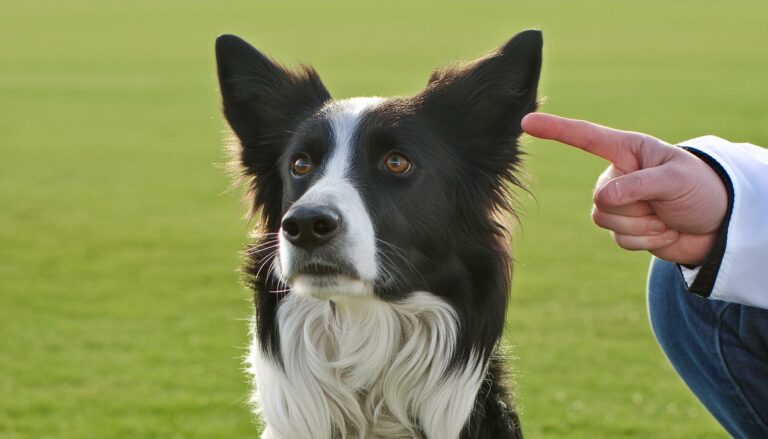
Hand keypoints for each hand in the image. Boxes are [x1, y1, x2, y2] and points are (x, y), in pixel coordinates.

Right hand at [521, 113, 727, 264]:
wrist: (717, 226)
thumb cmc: (700, 189)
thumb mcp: (674, 179)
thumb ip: (637, 185)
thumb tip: (602, 200)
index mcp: (628, 151)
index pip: (585, 138)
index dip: (555, 130)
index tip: (526, 123)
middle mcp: (617, 175)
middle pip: (599, 197)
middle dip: (633, 209)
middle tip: (664, 206)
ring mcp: (618, 203)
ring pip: (603, 220)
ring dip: (641, 227)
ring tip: (666, 219)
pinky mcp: (623, 229)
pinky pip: (618, 240)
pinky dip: (645, 241)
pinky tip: (665, 232)